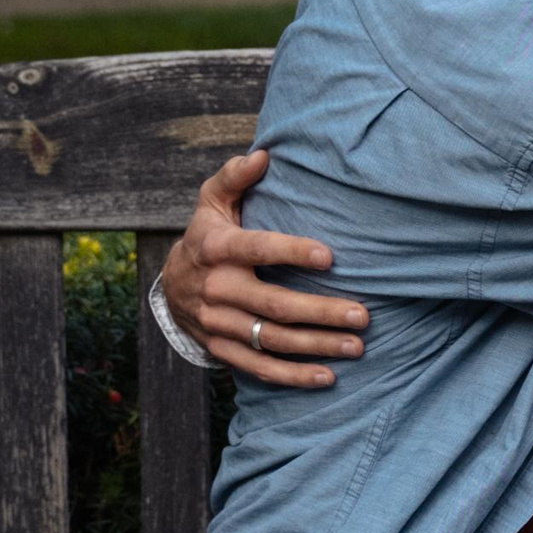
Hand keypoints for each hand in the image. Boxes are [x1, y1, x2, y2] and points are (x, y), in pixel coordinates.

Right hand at [161, 150, 363, 388]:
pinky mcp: (220, 348)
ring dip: (316, 346)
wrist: (168, 284)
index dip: (291, 251)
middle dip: (321, 312)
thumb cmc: (207, 234)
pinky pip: (258, 367)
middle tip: (363, 315)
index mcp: (216, 248)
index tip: (330, 256)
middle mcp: (217, 289)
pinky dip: (292, 376)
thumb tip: (263, 155)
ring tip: (356, 346)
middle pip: (275, 304)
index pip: (256, 248)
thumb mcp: (212, 202)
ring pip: (272, 339)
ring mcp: (218, 323)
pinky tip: (327, 378)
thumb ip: (234, 177)